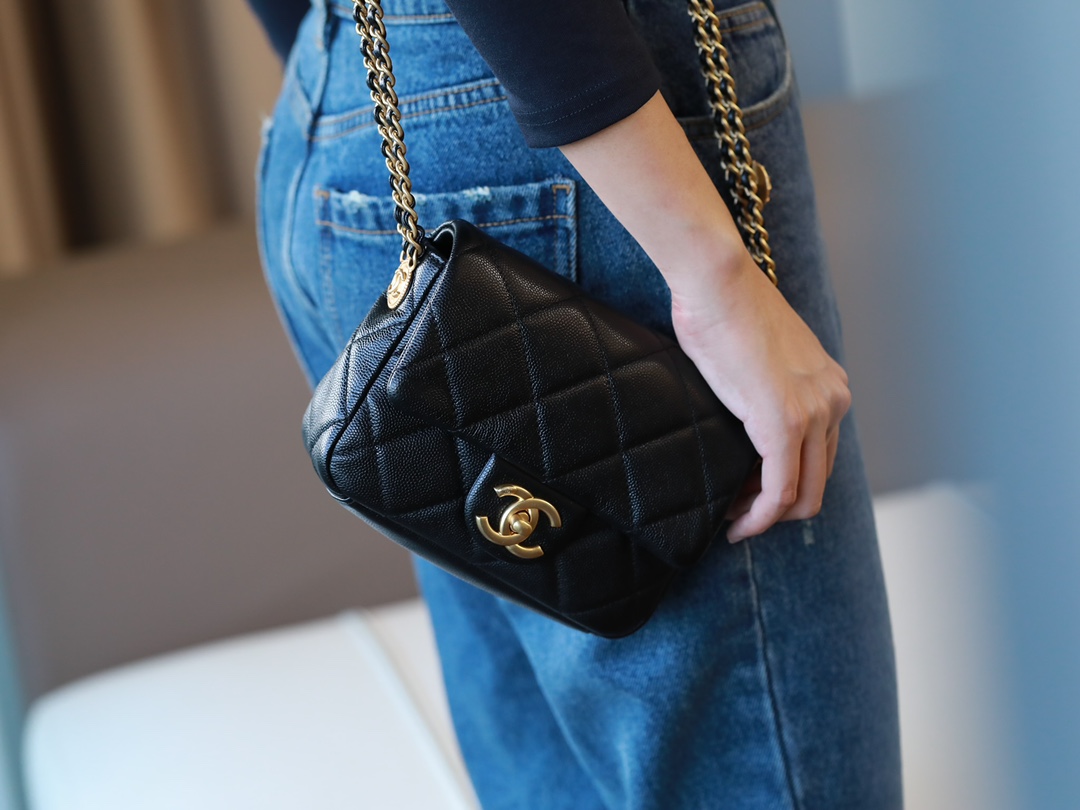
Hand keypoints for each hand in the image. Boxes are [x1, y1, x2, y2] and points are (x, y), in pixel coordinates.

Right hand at [670, 253, 850, 542]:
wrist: (717, 281)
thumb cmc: (721, 307)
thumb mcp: (755, 357)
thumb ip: (761, 390)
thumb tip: (739, 415)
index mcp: (827, 384)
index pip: (820, 455)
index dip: (787, 485)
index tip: (750, 495)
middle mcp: (832, 400)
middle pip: (818, 481)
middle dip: (780, 508)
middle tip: (740, 515)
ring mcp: (813, 413)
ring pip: (803, 494)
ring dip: (768, 517)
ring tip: (735, 520)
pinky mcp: (784, 423)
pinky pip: (779, 490)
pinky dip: (759, 516)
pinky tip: (739, 523)